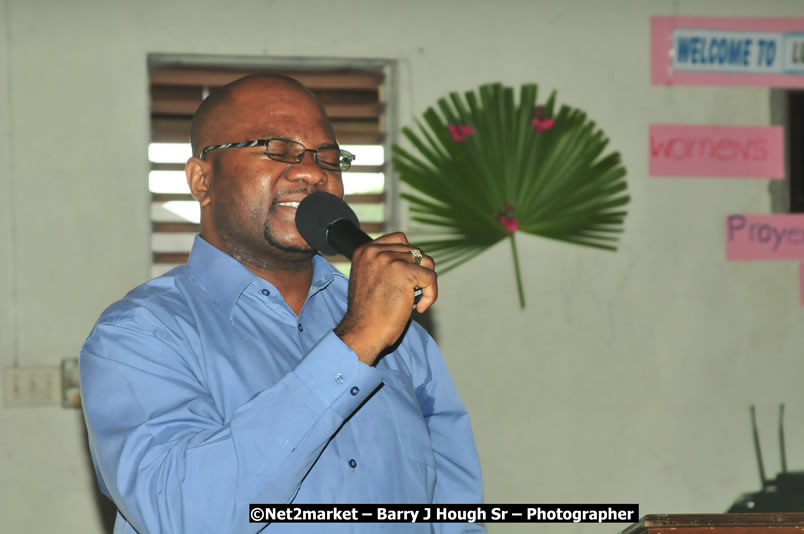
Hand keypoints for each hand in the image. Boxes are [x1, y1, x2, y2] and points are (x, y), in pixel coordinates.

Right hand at [334, 233, 436, 364]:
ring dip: (425, 283)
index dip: (408, 259)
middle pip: (415, 252)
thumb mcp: (368, 278)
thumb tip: (415, 257)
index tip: (406, 279)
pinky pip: (431, 277)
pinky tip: (419, 307)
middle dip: (418, 273)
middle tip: (409, 294)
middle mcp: (376, 251)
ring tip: (414, 300)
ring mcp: (390, 260)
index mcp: (365, 250)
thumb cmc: (367, 312)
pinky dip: (430, 294)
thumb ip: (384, 264)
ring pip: (426, 263)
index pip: (400, 239)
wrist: (363, 332)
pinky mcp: (405, 273)